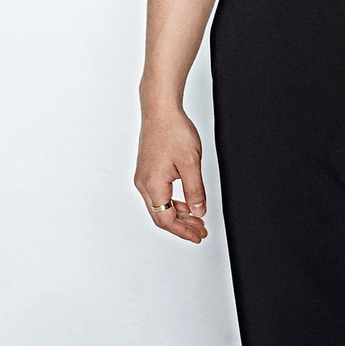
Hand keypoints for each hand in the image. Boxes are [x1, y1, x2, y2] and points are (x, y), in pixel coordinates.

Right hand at [134, 106, 208, 242]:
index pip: (167, 220)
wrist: (160, 109)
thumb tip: (198, 211)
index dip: (184, 231)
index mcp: (153, 185)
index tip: (198, 236)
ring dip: (178, 213)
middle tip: (200, 230)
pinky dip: (173, 201)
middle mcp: (144, 184)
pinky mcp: (147, 169)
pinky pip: (158, 193)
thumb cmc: (173, 130)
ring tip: (196, 217)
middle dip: (182, 225)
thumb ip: (195, 190)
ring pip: (160, 205)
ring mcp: (143, 176)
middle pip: (161, 215)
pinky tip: (186, 201)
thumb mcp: (191, 163)